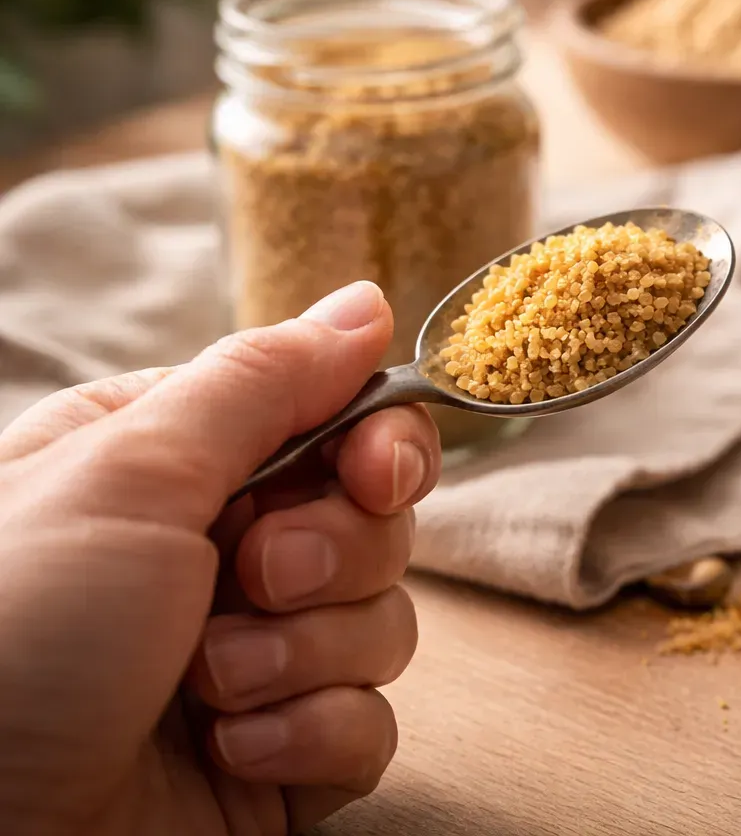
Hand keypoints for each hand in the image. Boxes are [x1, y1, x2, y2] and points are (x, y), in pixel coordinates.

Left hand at [0, 281, 441, 835]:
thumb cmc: (7, 638)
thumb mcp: (127, 475)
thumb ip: (262, 381)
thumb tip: (364, 305)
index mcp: (175, 467)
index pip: (336, 422)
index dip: (379, 445)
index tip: (376, 474)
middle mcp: (218, 558)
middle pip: (374, 523)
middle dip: (329, 557)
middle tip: (252, 579)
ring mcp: (253, 661)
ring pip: (382, 624)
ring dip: (304, 656)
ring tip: (208, 686)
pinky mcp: (278, 757)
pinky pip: (369, 727)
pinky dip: (310, 739)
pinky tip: (232, 751)